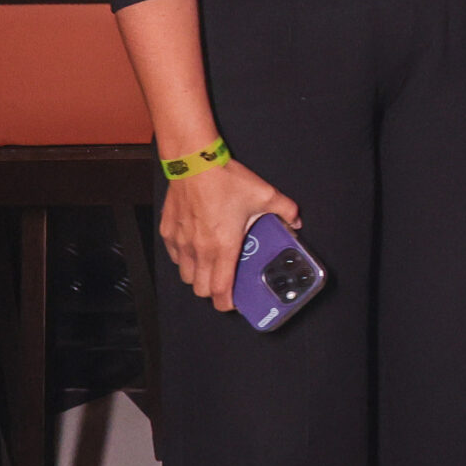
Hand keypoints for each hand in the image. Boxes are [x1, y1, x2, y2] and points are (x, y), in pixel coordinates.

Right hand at [159, 161, 301, 312]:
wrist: (194, 161)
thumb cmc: (226, 180)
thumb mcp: (264, 194)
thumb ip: (285, 210)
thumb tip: (297, 221)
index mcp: (223, 247)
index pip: (220, 290)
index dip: (227, 303)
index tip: (235, 303)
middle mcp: (199, 250)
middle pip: (201, 289)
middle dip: (214, 291)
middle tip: (226, 282)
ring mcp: (181, 242)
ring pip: (186, 276)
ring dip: (198, 277)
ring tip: (212, 265)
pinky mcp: (168, 232)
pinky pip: (174, 257)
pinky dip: (184, 259)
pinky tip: (196, 248)